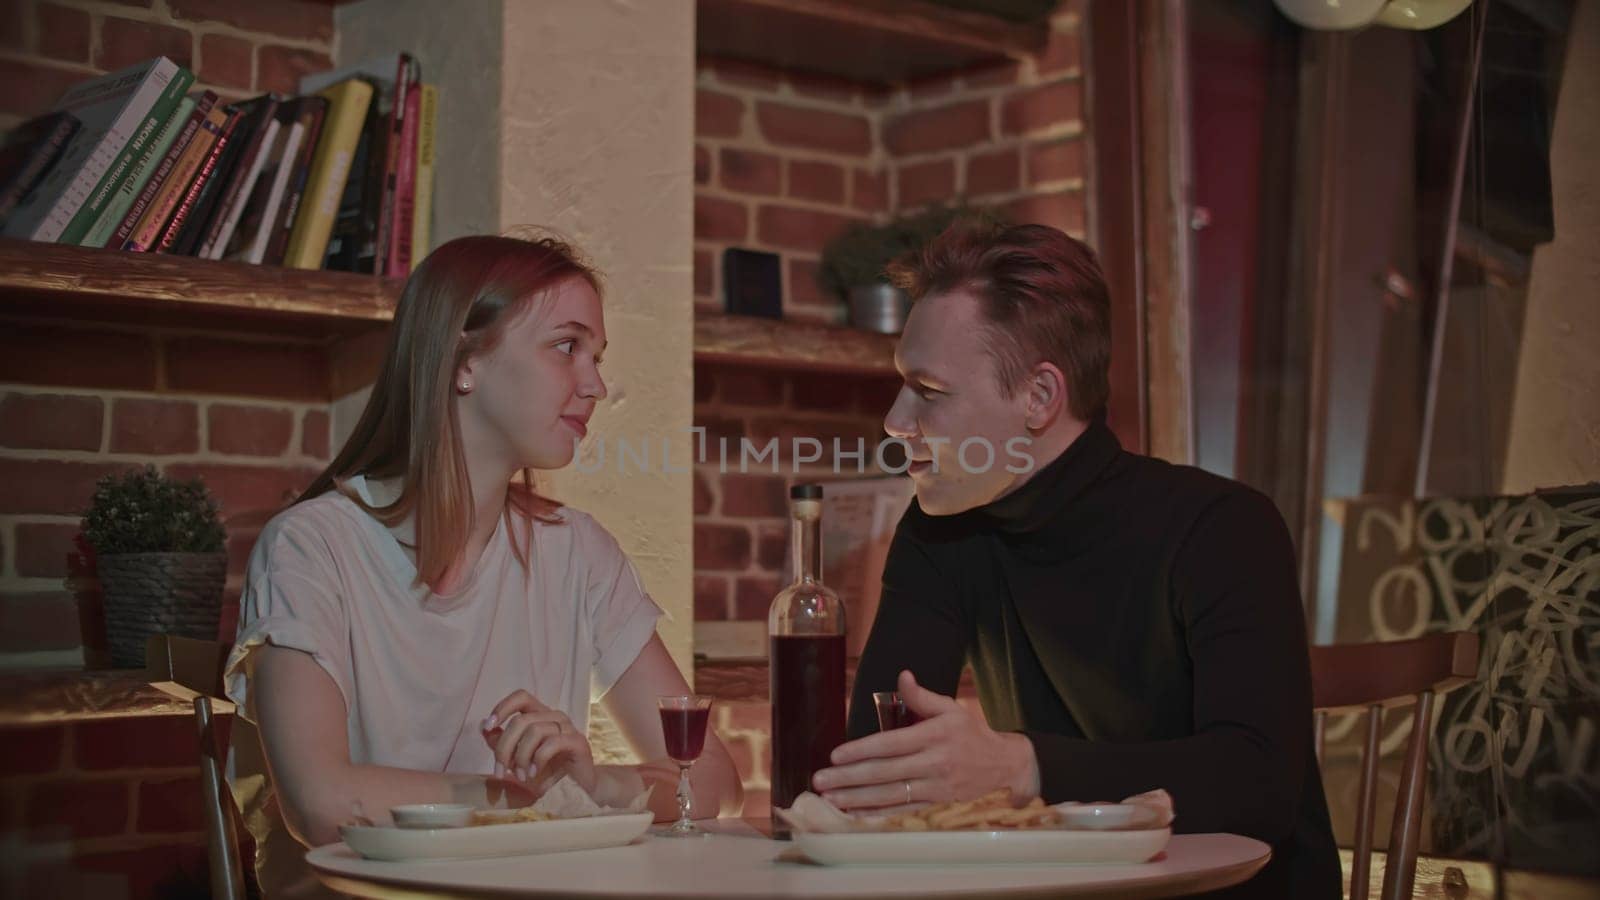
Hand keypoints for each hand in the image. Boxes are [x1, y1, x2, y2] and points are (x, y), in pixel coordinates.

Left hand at [481, 691, 596, 797]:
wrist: (577, 791)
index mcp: (540, 716)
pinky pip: (551, 743)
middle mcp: (554, 717)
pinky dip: (537, 759)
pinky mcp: (577, 742)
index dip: (503, 707)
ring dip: (521, 756)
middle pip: (521, 720)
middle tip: (500, 771)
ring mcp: (567, 728)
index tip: (488, 727)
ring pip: (535, 730)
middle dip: (505, 747)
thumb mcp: (517, 760)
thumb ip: (501, 743)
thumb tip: (484, 726)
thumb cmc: (547, 774)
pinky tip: (534, 773)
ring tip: (520, 776)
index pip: (521, 697)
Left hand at [810, 670, 1038, 811]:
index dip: (861, 750)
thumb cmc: (971, 733)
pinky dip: (878, 812)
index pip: (890, 744)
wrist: (1003, 764)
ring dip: (857, 798)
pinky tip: (855, 812)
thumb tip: (902, 676)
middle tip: (820, 781)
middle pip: (885, 772)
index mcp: (934, 735)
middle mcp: (934, 762)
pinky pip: (903, 810)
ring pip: (890, 794)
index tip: (836, 755)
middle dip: (849, 778)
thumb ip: (922, 696)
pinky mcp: (937, 803)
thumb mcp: (950, 708)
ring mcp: (936, 786)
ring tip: (831, 799)